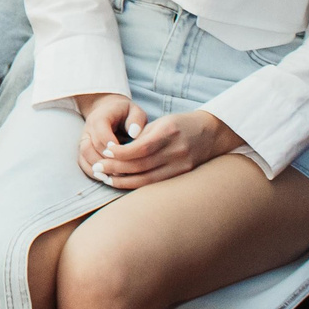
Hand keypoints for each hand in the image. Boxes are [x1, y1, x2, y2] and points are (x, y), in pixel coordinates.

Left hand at [76, 96, 237, 188]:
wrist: (211, 132)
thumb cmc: (180, 124)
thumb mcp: (160, 123)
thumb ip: (141, 137)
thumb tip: (116, 153)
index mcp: (168, 133)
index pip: (140, 148)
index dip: (120, 153)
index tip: (104, 152)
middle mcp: (176, 151)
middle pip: (141, 166)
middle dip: (116, 169)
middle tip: (97, 169)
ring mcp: (181, 165)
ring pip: (147, 179)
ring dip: (124, 181)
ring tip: (105, 179)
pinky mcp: (182, 175)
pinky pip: (156, 184)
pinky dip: (138, 184)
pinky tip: (124, 183)